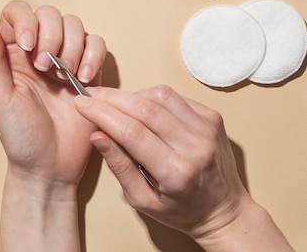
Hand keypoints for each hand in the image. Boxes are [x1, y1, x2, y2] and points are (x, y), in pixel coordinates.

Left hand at [0, 0, 105, 186]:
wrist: (50, 167)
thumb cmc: (20, 137)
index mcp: (11, 53)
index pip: (17, 12)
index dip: (26, 20)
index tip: (29, 47)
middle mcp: (38, 51)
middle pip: (49, 13)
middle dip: (51, 36)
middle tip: (47, 68)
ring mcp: (65, 59)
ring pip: (74, 24)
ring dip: (73, 45)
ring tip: (67, 76)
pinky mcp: (89, 70)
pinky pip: (97, 43)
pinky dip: (94, 55)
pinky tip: (85, 78)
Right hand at [75, 85, 293, 250]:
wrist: (224, 210)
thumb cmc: (181, 210)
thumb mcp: (141, 199)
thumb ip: (119, 165)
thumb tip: (97, 135)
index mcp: (176, 173)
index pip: (131, 132)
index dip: (102, 114)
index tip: (81, 104)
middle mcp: (196, 147)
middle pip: (145, 108)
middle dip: (111, 98)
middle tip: (91, 96)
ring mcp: (207, 129)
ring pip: (160, 95)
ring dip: (132, 95)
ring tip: (117, 105)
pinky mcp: (213, 117)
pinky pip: (175, 96)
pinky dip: (153, 97)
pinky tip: (143, 108)